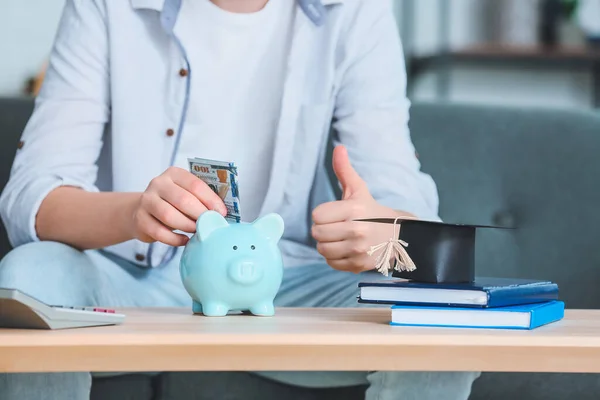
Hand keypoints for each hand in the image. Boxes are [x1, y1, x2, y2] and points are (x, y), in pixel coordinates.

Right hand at [130, 167, 226, 246]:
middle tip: (210, 224)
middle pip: (183, 200)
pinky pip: (159, 232)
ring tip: (198, 232)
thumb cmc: (172, 204)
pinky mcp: (140, 219)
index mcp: (174, 174)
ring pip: (169, 215)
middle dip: (200, 214)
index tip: (222, 213)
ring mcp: (146, 200)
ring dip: (187, 226)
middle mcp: (158, 183)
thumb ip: (201, 199)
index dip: (211, 200)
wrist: (143, 212)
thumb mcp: (186, 195)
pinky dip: (175, 239)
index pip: (195, 185)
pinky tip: (184, 240)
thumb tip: (221, 213)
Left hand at [311, 145, 413, 272]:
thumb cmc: (371, 211)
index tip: (335, 214)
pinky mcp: (359, 265)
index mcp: (354, 209)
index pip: (317, 215)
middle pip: (317, 234)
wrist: (398, 236)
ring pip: (322, 250)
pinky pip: (331, 263)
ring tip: (340, 238)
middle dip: (323, 230)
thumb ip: (345, 170)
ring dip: (327, 245)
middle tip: (337, 227)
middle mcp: (357, 230)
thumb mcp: (358, 190)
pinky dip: (335, 258)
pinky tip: (346, 249)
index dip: (323, 215)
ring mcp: (358, 249)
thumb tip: (339, 148)